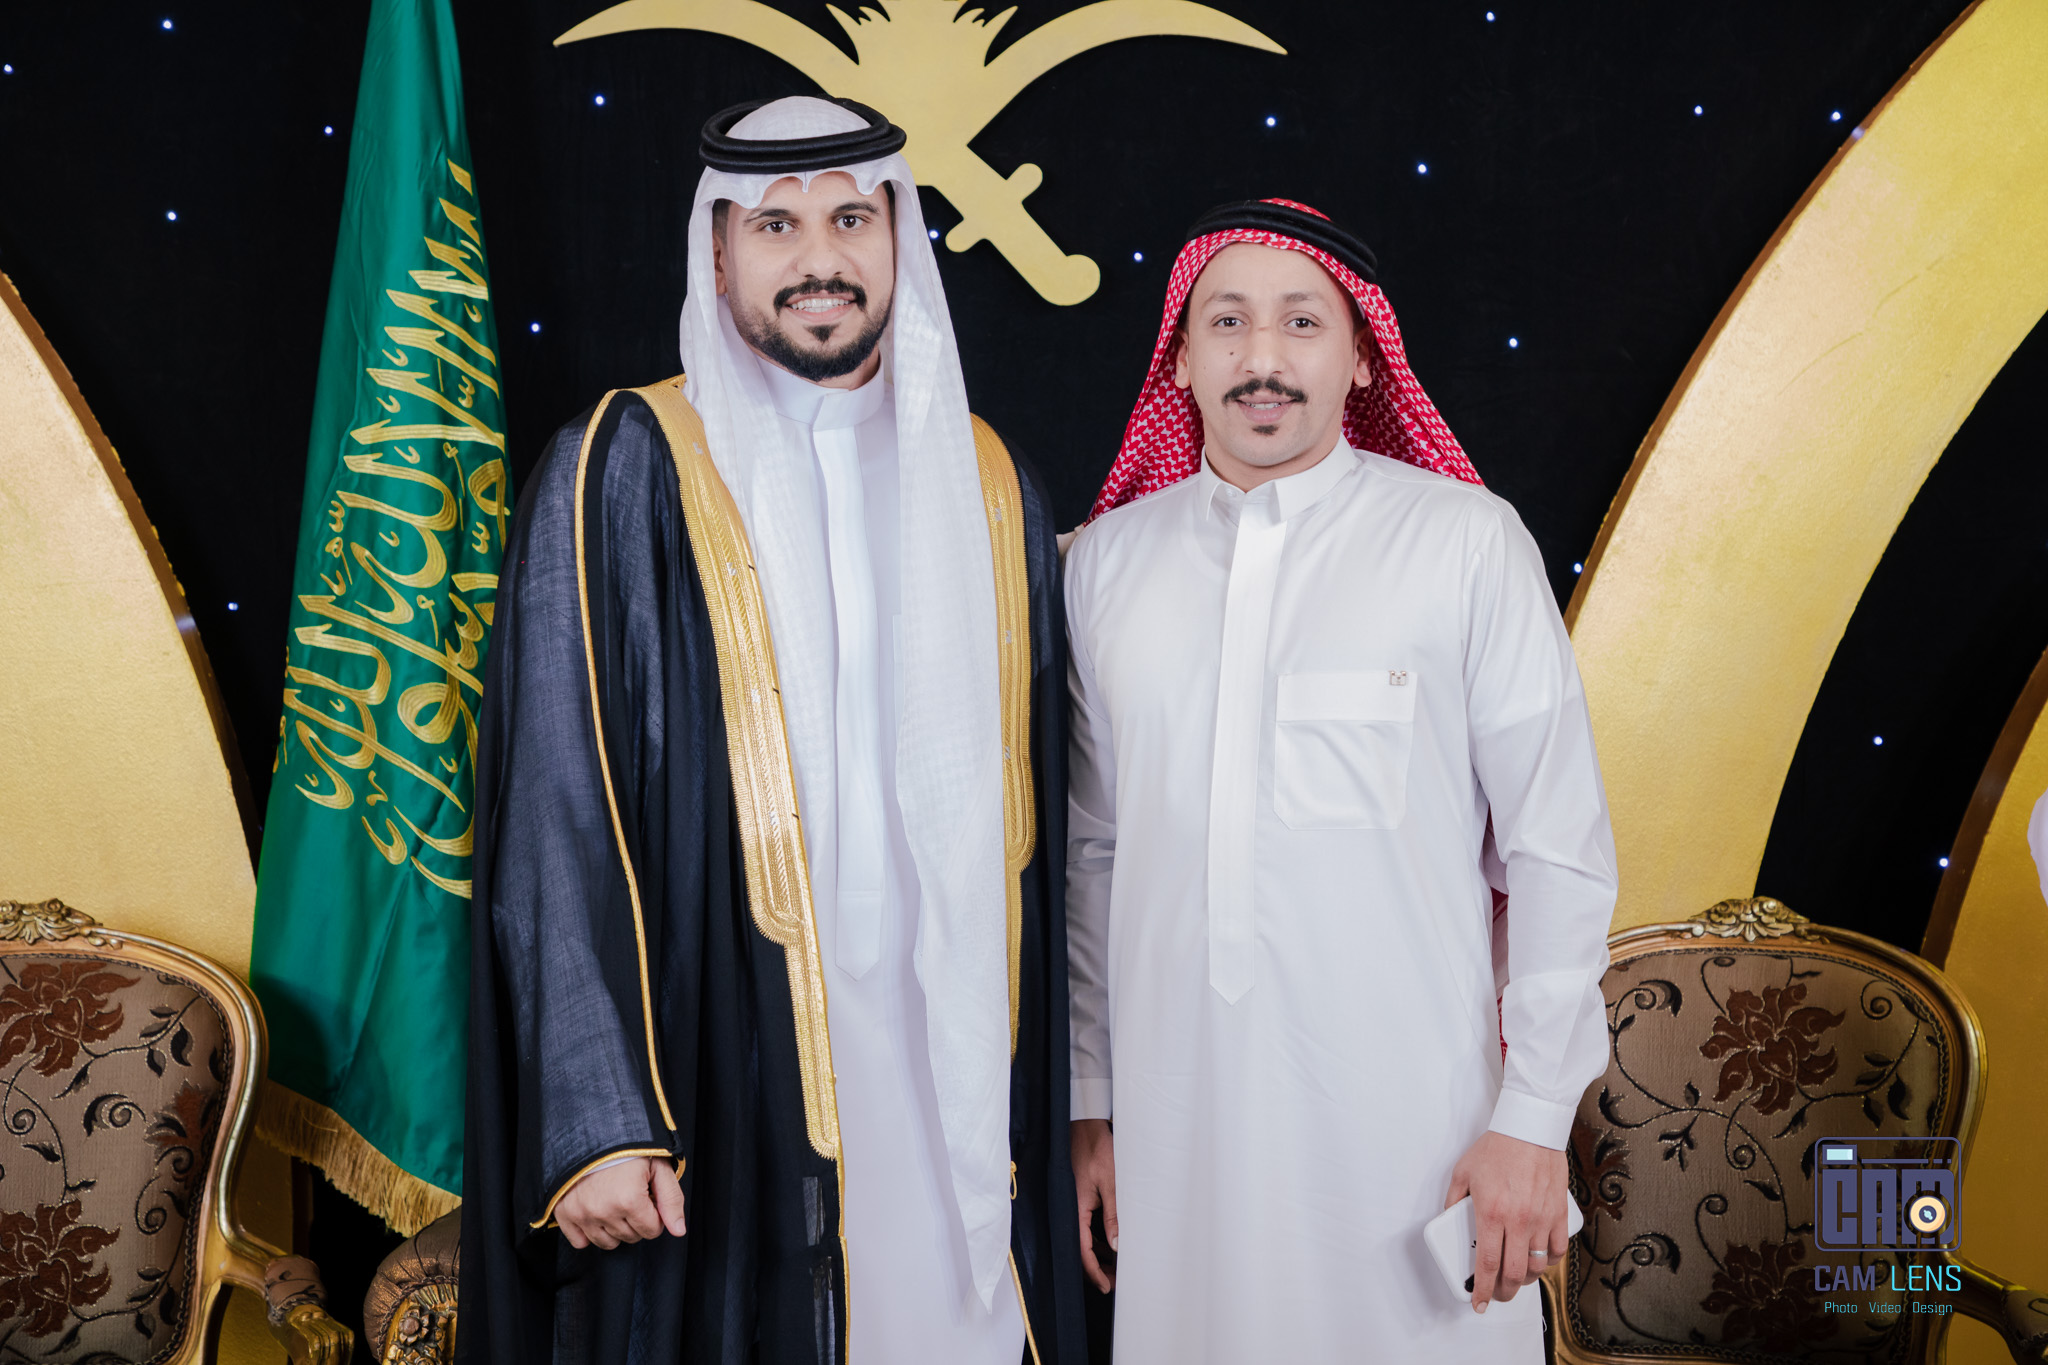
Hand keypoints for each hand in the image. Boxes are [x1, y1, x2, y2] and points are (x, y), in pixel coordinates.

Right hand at [555, 1157, 686, 1250]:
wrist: (593, 1133)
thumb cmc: (629, 1149)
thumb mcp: (659, 1167)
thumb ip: (672, 1200)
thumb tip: (678, 1230)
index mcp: (629, 1200)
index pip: (652, 1231)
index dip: (656, 1215)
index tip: (649, 1198)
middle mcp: (604, 1211)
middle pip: (631, 1238)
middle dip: (637, 1221)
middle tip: (632, 1196)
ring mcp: (582, 1214)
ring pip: (608, 1243)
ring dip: (615, 1228)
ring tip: (615, 1203)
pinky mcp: (565, 1214)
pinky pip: (580, 1242)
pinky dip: (589, 1233)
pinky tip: (596, 1214)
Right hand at [1071, 1118, 1117, 1291]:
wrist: (1085, 1125)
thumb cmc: (1098, 1148)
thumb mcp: (1112, 1182)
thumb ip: (1114, 1215)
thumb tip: (1118, 1246)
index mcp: (1076, 1208)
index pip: (1082, 1250)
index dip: (1093, 1272)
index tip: (1106, 1286)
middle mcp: (1071, 1209)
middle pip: (1080, 1249)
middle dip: (1096, 1269)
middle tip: (1115, 1281)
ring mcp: (1073, 1204)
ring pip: (1082, 1240)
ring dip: (1097, 1255)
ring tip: (1116, 1267)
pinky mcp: (1079, 1198)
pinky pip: (1085, 1226)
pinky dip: (1096, 1239)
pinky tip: (1111, 1244)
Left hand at [1443, 1130, 1566, 1313]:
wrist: (1529, 1129)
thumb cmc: (1497, 1148)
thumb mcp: (1462, 1172)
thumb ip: (1453, 1200)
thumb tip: (1449, 1220)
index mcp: (1491, 1213)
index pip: (1488, 1264)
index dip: (1482, 1289)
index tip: (1478, 1302)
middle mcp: (1519, 1221)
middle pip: (1514, 1273)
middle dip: (1504, 1292)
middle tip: (1497, 1294)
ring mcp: (1542, 1219)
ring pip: (1537, 1265)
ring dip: (1525, 1278)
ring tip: (1515, 1277)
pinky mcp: (1559, 1213)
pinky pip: (1558, 1249)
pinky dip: (1549, 1262)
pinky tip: (1540, 1260)